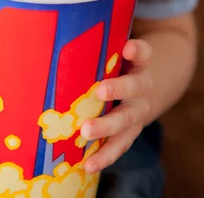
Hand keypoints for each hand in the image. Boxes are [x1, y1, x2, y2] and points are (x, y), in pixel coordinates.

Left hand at [81, 39, 152, 174]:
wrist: (142, 92)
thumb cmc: (117, 68)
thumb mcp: (114, 55)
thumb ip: (98, 49)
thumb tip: (59, 38)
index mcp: (139, 65)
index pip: (144, 53)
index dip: (137, 50)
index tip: (127, 48)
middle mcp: (142, 88)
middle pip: (134, 87)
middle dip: (117, 89)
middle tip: (100, 90)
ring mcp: (138, 112)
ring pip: (127, 121)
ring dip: (106, 127)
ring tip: (86, 131)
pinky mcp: (130, 133)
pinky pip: (119, 146)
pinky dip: (104, 156)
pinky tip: (88, 164)